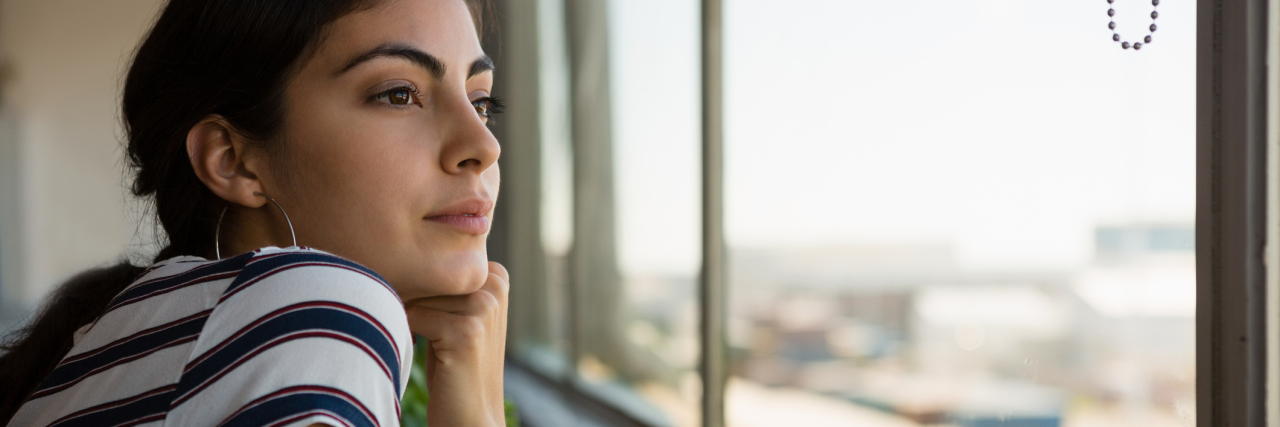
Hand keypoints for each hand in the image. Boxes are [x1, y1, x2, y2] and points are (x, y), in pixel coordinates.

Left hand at [405, 262, 508, 425]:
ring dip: (413, 321)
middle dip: (414, 302)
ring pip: (418, 296)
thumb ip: (442, 282)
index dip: (422, 288)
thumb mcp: (454, 312)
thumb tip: (392, 254)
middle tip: (430, 334)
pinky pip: (414, 317)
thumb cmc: (452, 361)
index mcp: (496, 275)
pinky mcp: (468, 330)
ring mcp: (484, 307)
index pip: (435, 262)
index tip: (433, 315)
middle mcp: (495, 285)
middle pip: (426, 277)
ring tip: (436, 347)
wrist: (470, 412)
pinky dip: (412, 336)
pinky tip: (436, 357)